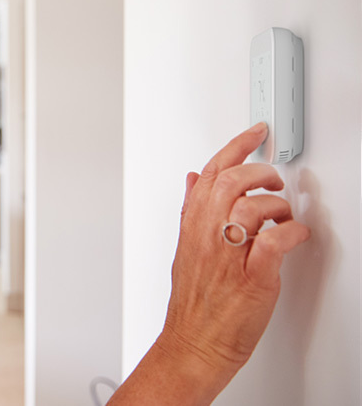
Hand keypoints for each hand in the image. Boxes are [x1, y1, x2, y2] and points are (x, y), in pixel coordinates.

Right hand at [160, 122, 310, 390]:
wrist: (194, 344)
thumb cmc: (193, 304)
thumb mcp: (185, 248)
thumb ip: (191, 210)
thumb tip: (193, 179)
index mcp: (192, 227)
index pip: (211, 173)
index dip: (236, 146)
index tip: (255, 133)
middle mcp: (208, 237)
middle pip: (232, 182)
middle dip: (261, 172)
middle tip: (274, 180)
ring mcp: (229, 257)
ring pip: (252, 207)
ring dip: (277, 206)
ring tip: (283, 216)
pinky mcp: (252, 278)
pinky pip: (274, 243)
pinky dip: (290, 233)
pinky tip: (293, 236)